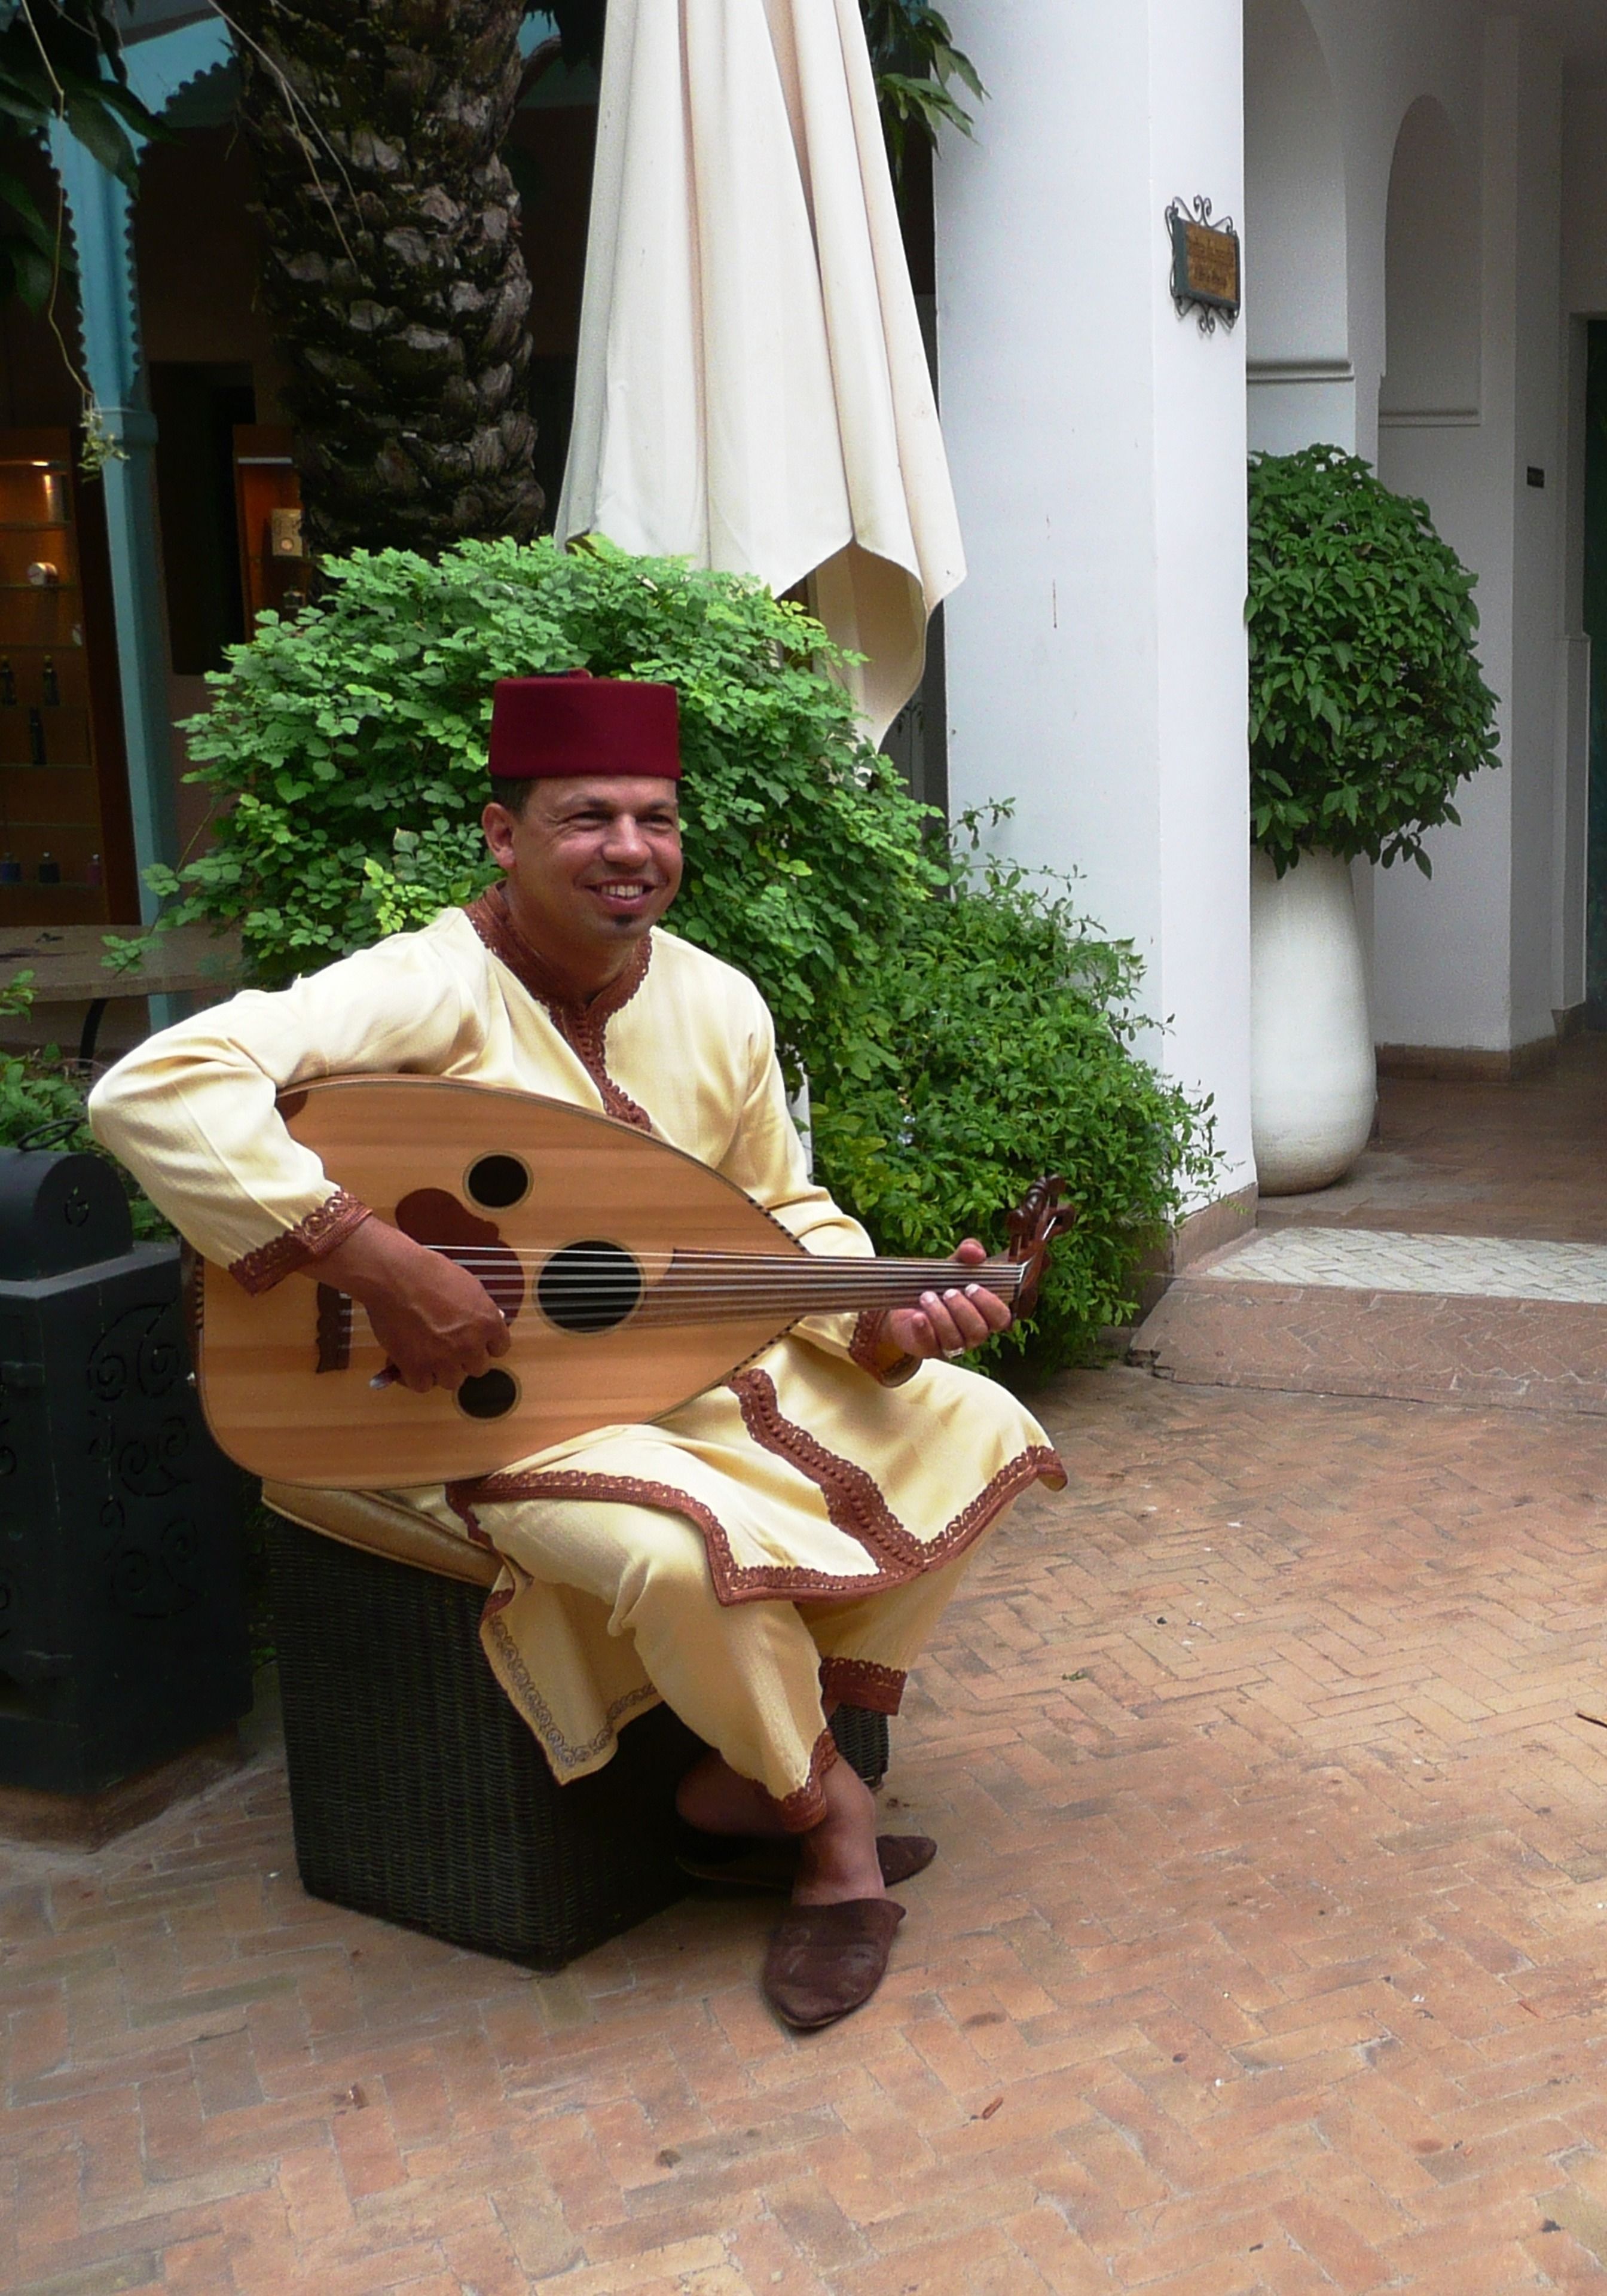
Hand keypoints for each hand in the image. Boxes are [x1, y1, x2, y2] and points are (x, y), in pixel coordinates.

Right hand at [316, 1217, 510, 1394]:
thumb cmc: (429, 1273)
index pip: (500, 1349)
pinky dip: (416, 1376)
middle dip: (464, 1358)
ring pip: (452, 1381)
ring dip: (441, 1370)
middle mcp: (470, 1345)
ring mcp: (444, 1359)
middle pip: (478, 1369)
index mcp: (487, 1322)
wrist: (395, 1276)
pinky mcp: (417, 1368)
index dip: (485, 1345)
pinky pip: (423, 1386)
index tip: (475, 1342)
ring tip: (427, 1353)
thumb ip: (479, 1311)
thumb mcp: (468, 1286)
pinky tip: (410, 1363)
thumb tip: (484, 1324)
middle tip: (448, 1346)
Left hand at [878, 1239, 1013, 1362]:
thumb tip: (975, 1251)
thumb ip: (967, 1255)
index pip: (1001, 1318)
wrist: (905, 1304)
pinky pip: (930, 1345)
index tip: (973, 1286)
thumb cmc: (939, 1286)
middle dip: (964, 1310)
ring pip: (955, 1340)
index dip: (991, 1305)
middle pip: (978, 1331)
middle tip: (948, 1292)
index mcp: (985, 1315)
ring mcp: (951, 1345)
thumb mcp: (953, 1266)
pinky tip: (917, 1316)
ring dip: (941, 1316)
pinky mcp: (928, 1349)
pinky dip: (924, 1329)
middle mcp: (972, 1334)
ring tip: (926, 1296)